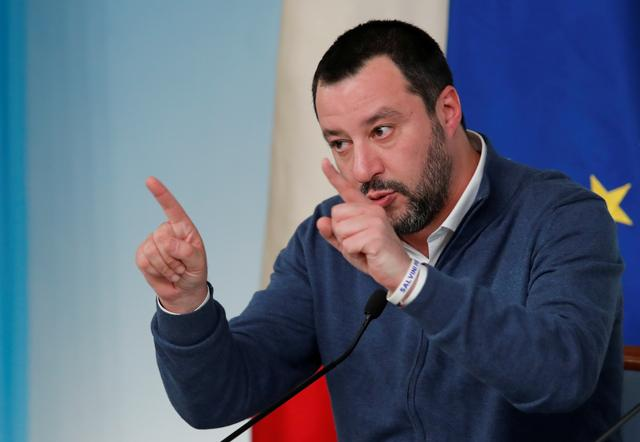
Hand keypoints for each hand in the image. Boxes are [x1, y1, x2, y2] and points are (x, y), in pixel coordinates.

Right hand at [136, 177, 207, 312]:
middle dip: (174, 258)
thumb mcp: (198, 262)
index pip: (171, 208)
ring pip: (153, 251)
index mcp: (183, 227)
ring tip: (175, 271)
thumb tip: (167, 243)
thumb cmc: (194, 272)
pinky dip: (156, 271)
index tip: (149, 180)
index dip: (161, 194)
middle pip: (162, 237)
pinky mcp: (142, 255)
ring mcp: (152, 242)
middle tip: (182, 267)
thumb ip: (187, 251)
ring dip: (167, 267)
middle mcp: (166, 231)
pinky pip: (144, 261)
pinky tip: (164, 274)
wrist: (183, 290)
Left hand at [316, 159, 410, 290]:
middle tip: (360, 243)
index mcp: (367, 210)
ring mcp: (375, 221)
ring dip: (348, 245)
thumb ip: (334, 234)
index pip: (347, 190)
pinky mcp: (375, 234)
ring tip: (365, 249)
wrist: (398, 273)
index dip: (334, 176)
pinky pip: (348, 244)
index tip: (323, 162)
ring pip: (340, 230)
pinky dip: (354, 253)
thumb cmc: (374, 257)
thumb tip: (321, 221)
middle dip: (341, 234)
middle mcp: (372, 210)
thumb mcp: (349, 245)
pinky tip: (369, 254)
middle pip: (336, 215)